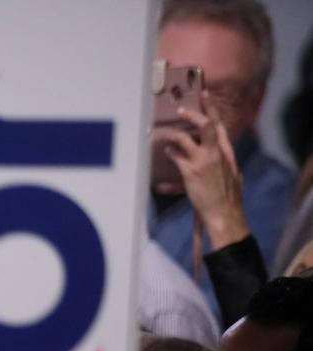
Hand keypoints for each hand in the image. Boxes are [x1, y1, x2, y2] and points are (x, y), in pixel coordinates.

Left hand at [160, 106, 248, 249]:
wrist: (225, 212)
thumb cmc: (228, 196)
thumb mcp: (231, 173)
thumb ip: (223, 160)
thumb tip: (218, 155)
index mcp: (227, 151)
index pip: (219, 124)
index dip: (211, 108)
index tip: (204, 95)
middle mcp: (216, 153)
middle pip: (205, 125)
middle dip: (192, 114)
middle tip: (180, 109)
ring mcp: (203, 161)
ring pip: (185, 138)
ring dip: (172, 133)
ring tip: (162, 132)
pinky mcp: (191, 172)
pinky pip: (176, 156)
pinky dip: (170, 151)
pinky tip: (166, 151)